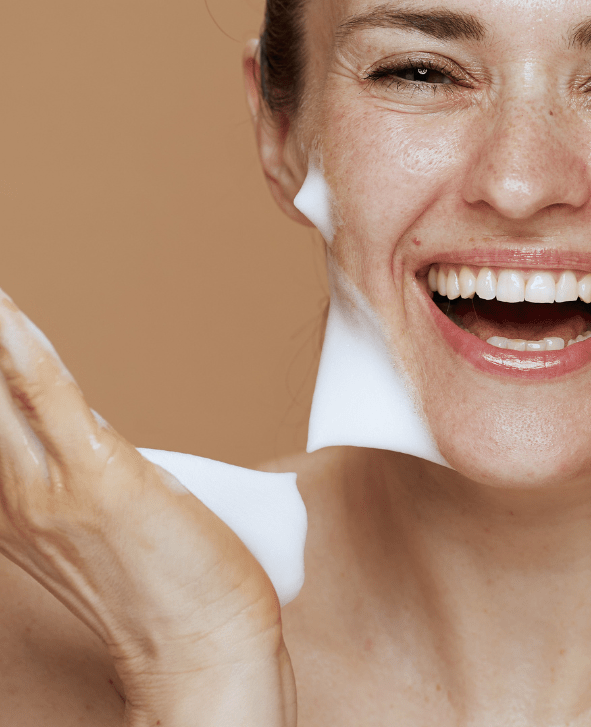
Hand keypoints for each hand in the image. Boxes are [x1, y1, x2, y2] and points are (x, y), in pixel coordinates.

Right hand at [0, 289, 296, 726]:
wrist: (203, 648)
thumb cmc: (166, 583)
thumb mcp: (98, 519)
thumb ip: (76, 468)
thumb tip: (80, 421)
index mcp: (6, 509)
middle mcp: (7, 499)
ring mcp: (46, 489)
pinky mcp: (97, 478)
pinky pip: (45, 396)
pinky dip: (19, 346)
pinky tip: (5, 311)